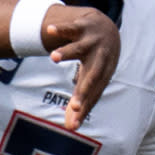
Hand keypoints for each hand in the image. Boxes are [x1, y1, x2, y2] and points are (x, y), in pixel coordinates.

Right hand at [41, 5, 119, 129]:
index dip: (85, 109)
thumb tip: (71, 128)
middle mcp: (101, 58)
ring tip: (53, 58)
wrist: (105, 26)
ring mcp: (92, 41)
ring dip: (67, 52)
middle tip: (73, 107)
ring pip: (79, 48)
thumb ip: (79, 101)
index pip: (94, 93)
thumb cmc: (96, 60)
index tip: (73, 126)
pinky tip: (49, 30)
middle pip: (94, 75)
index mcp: (103, 73)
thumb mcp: (89, 78)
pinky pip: (71, 27)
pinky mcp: (83, 26)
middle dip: (84, 91)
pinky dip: (61, 29)